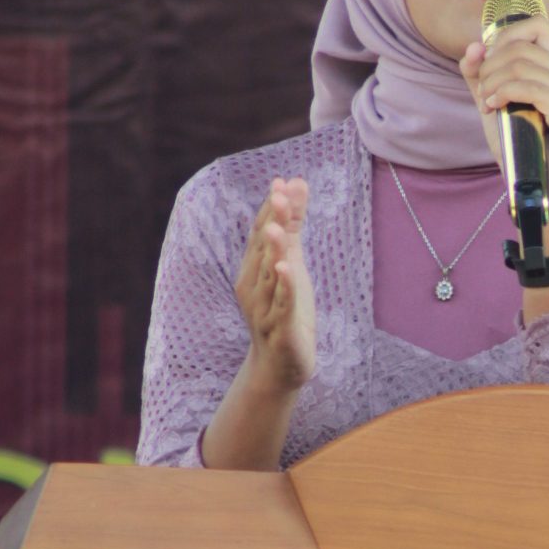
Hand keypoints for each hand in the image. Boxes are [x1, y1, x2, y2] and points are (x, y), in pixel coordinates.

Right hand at [233, 176, 314, 393]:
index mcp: (254, 269)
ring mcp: (264, 307)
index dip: (272, 208)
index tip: (282, 182)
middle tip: (280, 193)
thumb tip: (295, 182)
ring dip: (273, 251)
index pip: (260, 233)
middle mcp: (253, 285)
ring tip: (276, 227)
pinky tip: (285, 269)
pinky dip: (283, 287)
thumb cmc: (284, 310)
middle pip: (263, 249)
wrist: (279, 366)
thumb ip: (293, 225)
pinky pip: (281, 305)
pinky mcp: (280, 329)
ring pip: (269, 275)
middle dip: (272, 221)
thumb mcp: (293, 263)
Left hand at [459, 17, 548, 189]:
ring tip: (486, 103)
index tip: (488, 64)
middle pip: (521, 48)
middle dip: (490, 67)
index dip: (504, 37)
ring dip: (493, 83)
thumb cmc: (516, 139)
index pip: (537, 25)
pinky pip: (529, 88)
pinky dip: (503, 94)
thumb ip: (480, 71)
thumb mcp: (493, 97)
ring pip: (522, 66)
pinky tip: (494, 108)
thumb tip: (474, 46)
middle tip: (482, 92)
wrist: (530, 180)